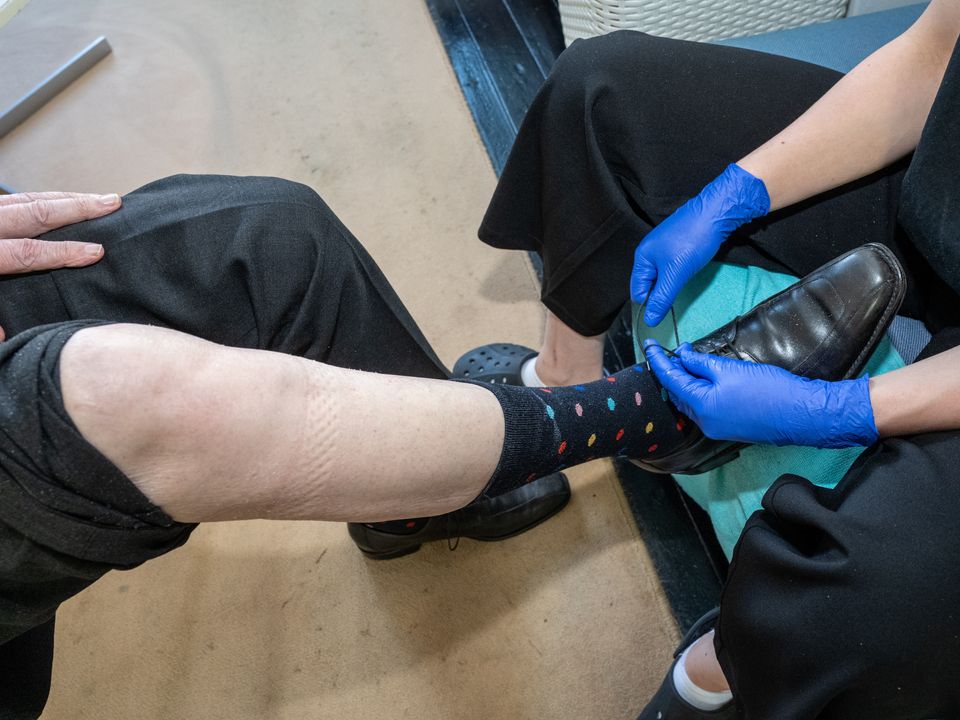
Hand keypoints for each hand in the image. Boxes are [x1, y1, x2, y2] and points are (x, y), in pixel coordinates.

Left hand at [0, 191, 120, 339]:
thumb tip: (5, 336)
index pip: (26, 253)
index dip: (63, 253)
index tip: (97, 252)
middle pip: (33, 214)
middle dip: (76, 209)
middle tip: (112, 203)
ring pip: (26, 199)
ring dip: (65, 199)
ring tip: (97, 199)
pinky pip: (17, 198)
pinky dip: (44, 197)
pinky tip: (64, 200)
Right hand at [630, 164, 769, 326]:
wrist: (717, 212)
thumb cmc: (693, 241)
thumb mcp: (675, 274)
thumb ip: (661, 298)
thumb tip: (649, 321)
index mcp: (642, 258)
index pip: (638, 292)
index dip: (649, 305)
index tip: (665, 314)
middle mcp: (649, 252)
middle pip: (648, 284)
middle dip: (660, 295)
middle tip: (676, 301)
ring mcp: (663, 247)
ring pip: (661, 276)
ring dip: (670, 285)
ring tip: (683, 287)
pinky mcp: (676, 245)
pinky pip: (671, 267)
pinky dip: (677, 275)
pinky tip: (687, 275)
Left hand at [644, 340, 878, 447]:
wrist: (802, 414)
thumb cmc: (769, 391)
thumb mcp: (729, 369)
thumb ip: (700, 363)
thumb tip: (682, 356)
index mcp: (701, 406)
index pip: (670, 379)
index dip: (658, 360)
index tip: (649, 346)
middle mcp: (705, 422)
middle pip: (678, 393)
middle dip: (670, 371)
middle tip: (666, 351)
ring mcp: (718, 428)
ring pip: (692, 401)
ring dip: (685, 381)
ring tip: (684, 361)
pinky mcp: (731, 428)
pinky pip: (706, 407)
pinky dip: (700, 391)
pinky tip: (704, 379)